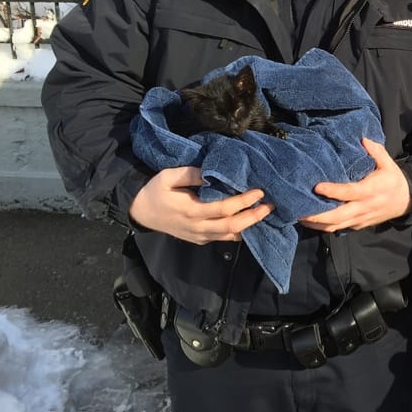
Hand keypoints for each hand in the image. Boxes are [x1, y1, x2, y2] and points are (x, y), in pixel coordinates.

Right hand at [129, 166, 271, 243]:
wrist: (141, 213)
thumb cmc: (155, 191)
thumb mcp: (167, 176)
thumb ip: (190, 174)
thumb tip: (211, 172)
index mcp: (192, 211)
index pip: (225, 208)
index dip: (244, 201)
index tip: (259, 191)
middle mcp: (199, 227)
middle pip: (233, 226)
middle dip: (254, 217)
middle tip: (270, 206)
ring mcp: (200, 236)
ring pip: (231, 235)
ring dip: (250, 225)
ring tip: (265, 213)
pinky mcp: (201, 240)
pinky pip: (224, 238)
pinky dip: (240, 231)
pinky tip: (251, 221)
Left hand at [300, 138, 409, 232]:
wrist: (406, 202)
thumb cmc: (393, 181)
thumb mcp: (388, 164)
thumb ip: (376, 151)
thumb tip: (363, 139)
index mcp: (370, 191)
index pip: (349, 192)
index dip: (333, 191)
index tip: (317, 187)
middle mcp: (364, 207)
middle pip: (338, 216)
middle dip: (318, 216)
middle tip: (300, 212)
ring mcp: (361, 219)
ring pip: (336, 226)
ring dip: (317, 224)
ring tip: (300, 217)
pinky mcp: (358, 225)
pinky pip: (339, 228)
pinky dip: (325, 226)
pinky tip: (312, 221)